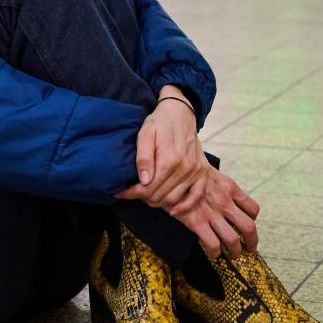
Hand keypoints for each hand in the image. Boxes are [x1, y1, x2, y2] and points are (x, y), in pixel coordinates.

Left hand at [117, 86, 205, 207]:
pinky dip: (185, 207)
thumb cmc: (160, 122)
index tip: (120, 192)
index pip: (147, 189)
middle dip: (142, 197)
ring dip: (158, 201)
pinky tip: (173, 210)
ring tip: (147, 193)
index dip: (131, 193)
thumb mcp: (145, 134)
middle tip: (133, 191)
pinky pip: (196, 197)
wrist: (181, 112)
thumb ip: (143, 158)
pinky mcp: (202, 172)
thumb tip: (144, 181)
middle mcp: (185, 168)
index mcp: (169, 160)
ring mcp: (195, 171)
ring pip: (173, 200)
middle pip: (159, 197)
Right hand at [168, 169, 259, 258]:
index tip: (248, 225)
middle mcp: (225, 202)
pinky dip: (216, 252)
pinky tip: (214, 253)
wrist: (170, 173)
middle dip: (252, 242)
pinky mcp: (197, 223)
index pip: (253, 209)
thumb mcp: (213, 175)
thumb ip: (224, 189)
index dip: (253, 220)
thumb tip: (230, 202)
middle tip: (250, 248)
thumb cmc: (190, 174)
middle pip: (249, 227)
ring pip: (233, 240)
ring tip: (233, 255)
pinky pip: (213, 244)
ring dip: (235, 252)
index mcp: (230, 188)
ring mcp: (211, 213)